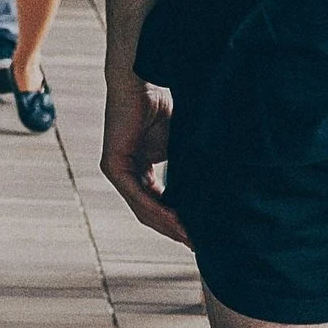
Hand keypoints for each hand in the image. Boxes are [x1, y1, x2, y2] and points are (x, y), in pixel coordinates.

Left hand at [99, 72, 187, 243]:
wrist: (145, 81)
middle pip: (150, 212)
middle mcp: (126, 173)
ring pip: (143, 208)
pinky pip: (136, 195)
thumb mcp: (181, 147)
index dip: (178, 221)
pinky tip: (176, 221)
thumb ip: (188, 170)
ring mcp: (118, 170)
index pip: (158, 203)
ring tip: (191, 238)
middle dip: (174, 230)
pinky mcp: (113, 165)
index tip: (200, 235)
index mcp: (140, 169)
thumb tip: (214, 195)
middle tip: (198, 245)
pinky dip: (157, 209)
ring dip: (168, 225)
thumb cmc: (164, 106)